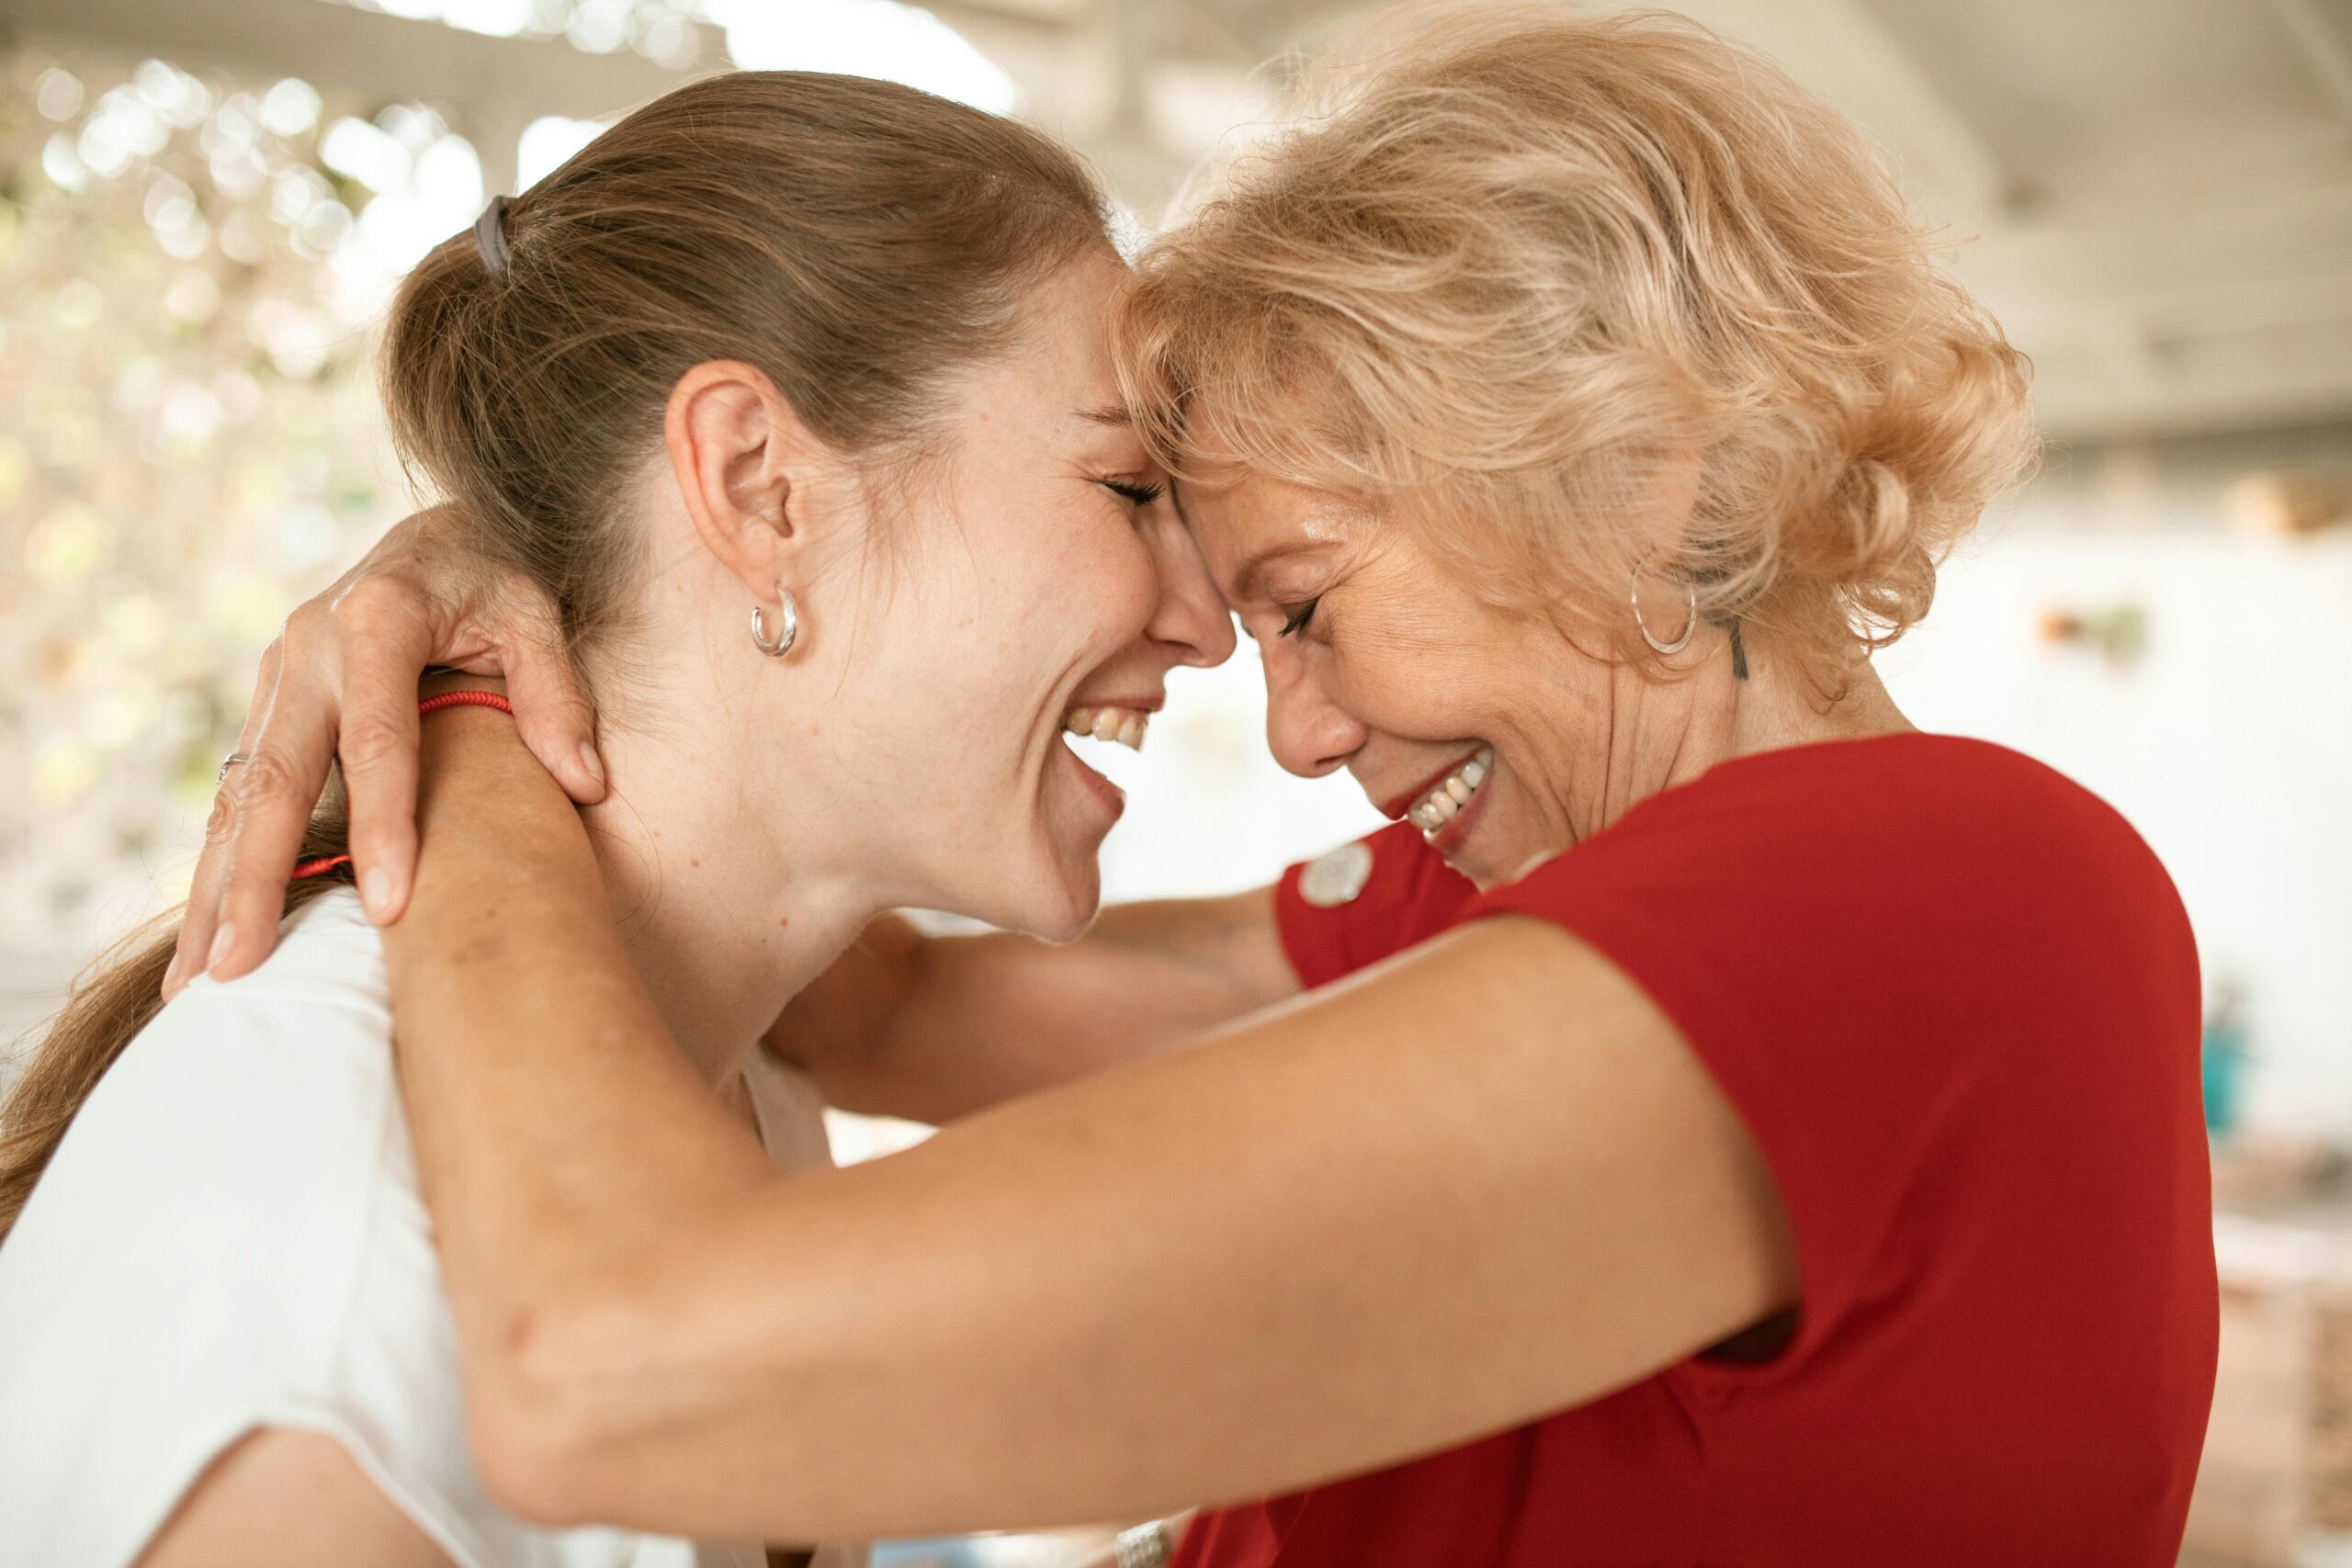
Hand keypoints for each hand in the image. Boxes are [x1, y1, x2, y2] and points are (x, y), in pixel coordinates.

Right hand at [167, 505, 606, 997]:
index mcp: (379, 619)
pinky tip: (209, 932)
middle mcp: (310, 647)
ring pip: (239, 795)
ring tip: (197, 980)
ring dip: (216, 887)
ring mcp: (279, 677)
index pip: (379, 738)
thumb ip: (556, 692)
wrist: (436, 537)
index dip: (383, 823)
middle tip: (241, 968)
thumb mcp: (536, 612)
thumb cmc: (497, 578)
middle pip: (277, 777)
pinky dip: (220, 863)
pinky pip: (239, 793)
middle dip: (254, 878)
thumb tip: (583, 782)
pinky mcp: (270, 704)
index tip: (388, 906)